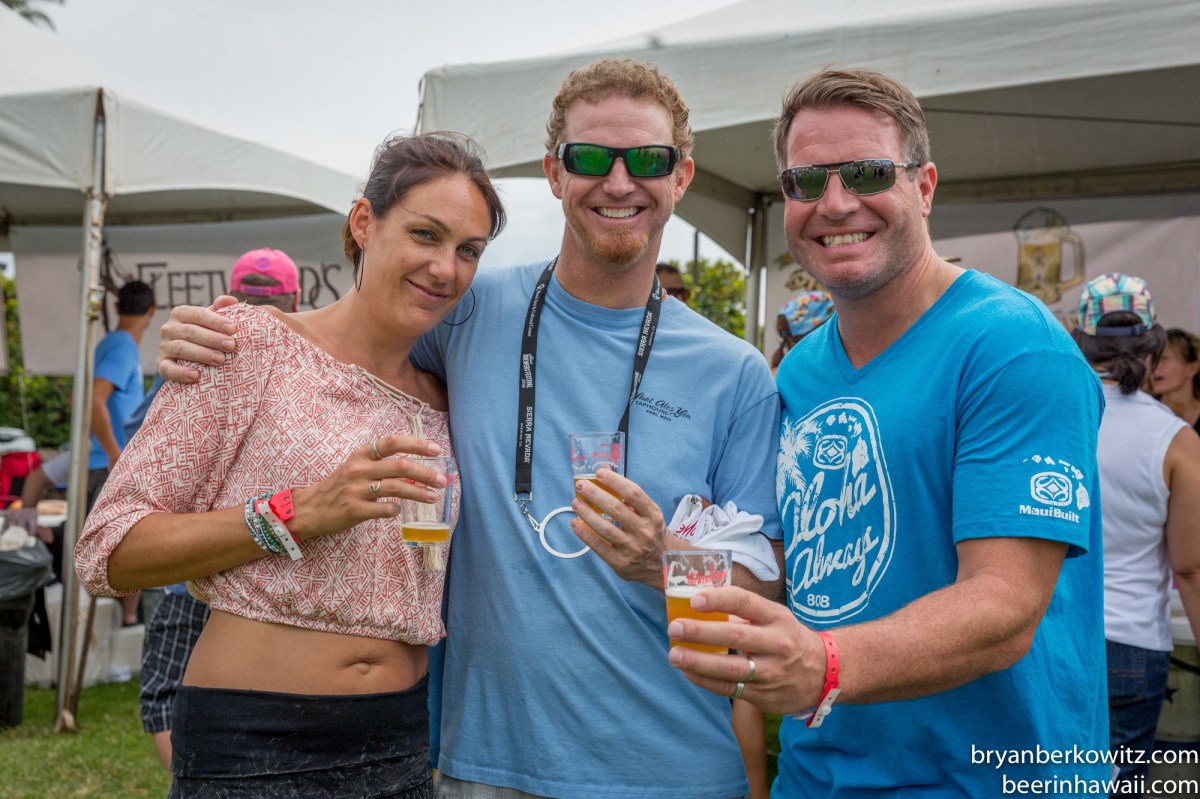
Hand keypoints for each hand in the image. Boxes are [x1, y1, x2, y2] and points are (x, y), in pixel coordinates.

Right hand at [156, 296, 239, 382]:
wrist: (187, 357)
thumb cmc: (204, 334)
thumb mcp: (211, 320)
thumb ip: (221, 309)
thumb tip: (231, 300)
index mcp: (181, 313)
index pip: (198, 314)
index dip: (215, 321)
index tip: (232, 329)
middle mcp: (169, 328)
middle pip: (190, 331)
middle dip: (212, 339)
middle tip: (231, 346)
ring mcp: (164, 347)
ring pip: (181, 348)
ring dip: (202, 354)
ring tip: (220, 360)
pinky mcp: (161, 365)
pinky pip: (167, 369)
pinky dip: (181, 372)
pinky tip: (196, 376)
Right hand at [288, 435, 445, 541]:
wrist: (308, 509)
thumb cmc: (337, 487)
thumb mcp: (354, 467)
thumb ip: (380, 464)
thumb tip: (415, 467)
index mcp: (361, 455)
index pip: (391, 442)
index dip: (416, 444)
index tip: (436, 449)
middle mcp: (359, 469)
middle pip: (400, 466)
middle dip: (425, 472)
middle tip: (441, 480)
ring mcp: (356, 489)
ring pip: (396, 488)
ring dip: (419, 493)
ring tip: (433, 497)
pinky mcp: (354, 510)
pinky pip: (384, 509)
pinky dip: (396, 509)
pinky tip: (399, 510)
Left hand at [570, 468, 669, 586]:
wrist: (663, 565)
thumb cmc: (652, 533)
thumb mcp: (650, 515)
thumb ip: (630, 499)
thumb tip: (605, 475)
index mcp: (653, 515)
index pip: (633, 493)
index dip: (615, 481)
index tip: (600, 473)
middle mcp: (644, 531)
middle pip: (616, 508)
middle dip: (595, 494)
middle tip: (581, 486)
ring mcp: (632, 548)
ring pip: (604, 528)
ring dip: (586, 513)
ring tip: (575, 503)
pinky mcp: (620, 562)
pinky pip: (598, 546)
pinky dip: (584, 533)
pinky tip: (575, 523)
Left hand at [666, 585, 827, 715]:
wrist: (825, 673)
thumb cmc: (789, 638)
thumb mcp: (776, 617)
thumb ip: (744, 612)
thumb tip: (701, 604)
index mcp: (777, 617)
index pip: (745, 602)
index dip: (718, 599)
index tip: (694, 600)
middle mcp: (776, 643)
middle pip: (735, 636)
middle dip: (701, 632)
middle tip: (675, 627)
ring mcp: (771, 672)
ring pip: (730, 668)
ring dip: (698, 662)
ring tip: (675, 655)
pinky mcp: (764, 695)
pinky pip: (730, 689)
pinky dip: (706, 681)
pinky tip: (688, 673)